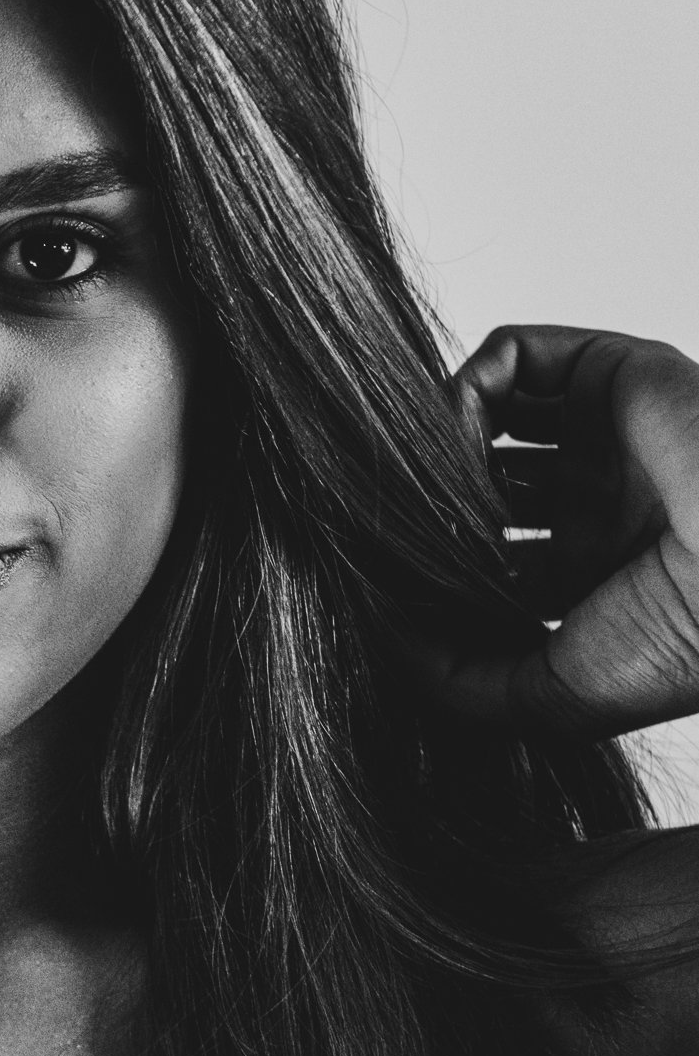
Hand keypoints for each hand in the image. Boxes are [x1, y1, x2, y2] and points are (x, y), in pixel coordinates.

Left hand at [418, 326, 698, 735]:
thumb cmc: (680, 643)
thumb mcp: (554, 700)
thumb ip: (462, 685)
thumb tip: (386, 638)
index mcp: (588, 575)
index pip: (483, 555)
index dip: (432, 563)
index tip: (385, 577)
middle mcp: (593, 502)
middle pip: (477, 482)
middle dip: (430, 500)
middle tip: (391, 520)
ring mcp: (602, 438)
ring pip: (488, 415)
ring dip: (439, 439)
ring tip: (419, 476)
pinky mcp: (610, 375)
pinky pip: (513, 355)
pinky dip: (468, 383)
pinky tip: (455, 428)